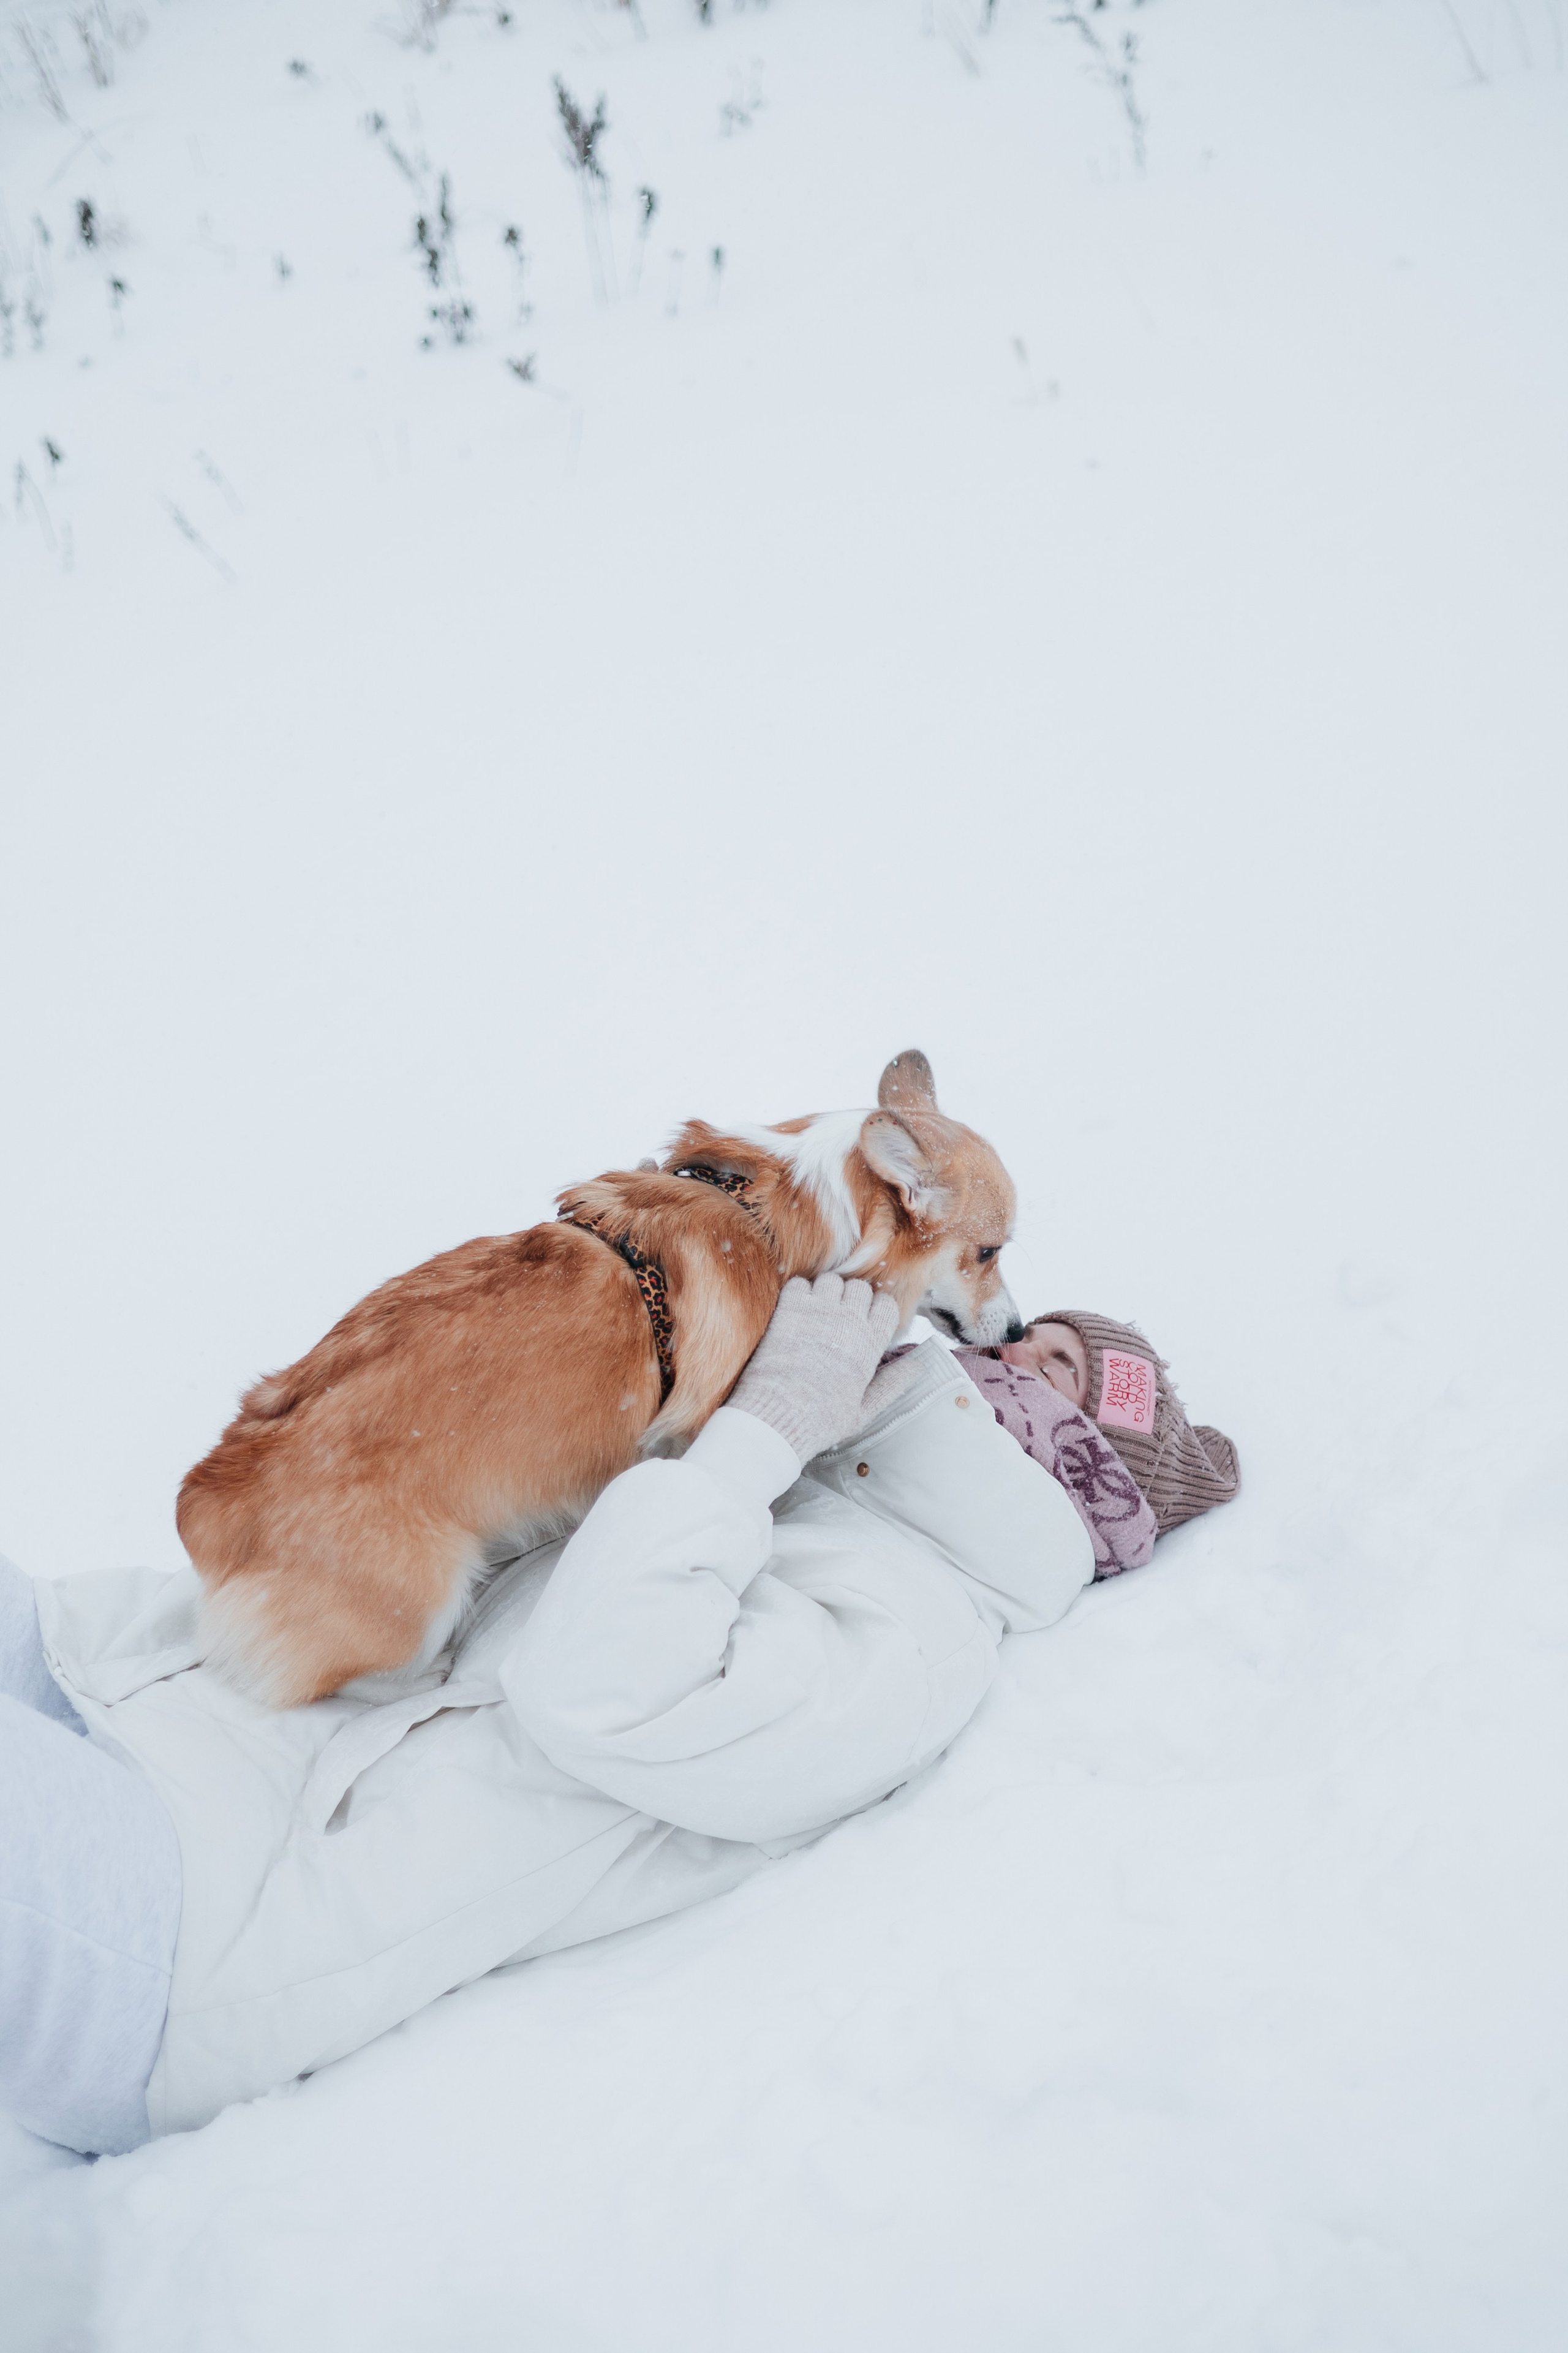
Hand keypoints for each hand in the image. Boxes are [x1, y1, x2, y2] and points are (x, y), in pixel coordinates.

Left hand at [727, 1275, 901, 1466]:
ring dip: (826, 1292)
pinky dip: (799, 1293)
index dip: (877, 1311)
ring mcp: (818, 1312)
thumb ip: (894, 1383)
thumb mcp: (865, 1409)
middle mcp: (849, 1322)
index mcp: (870, 1344)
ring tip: (817, 1313)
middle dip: (852, 1299)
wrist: (778, 1417)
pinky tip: (796, 1312)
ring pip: (831, 1281)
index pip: (887, 1305)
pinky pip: (799, 1284)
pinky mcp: (789, 1310)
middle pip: (859, 1288)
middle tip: (839, 1319)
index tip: (866, 1324)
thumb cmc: (821, 1420)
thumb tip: (919, 1366)